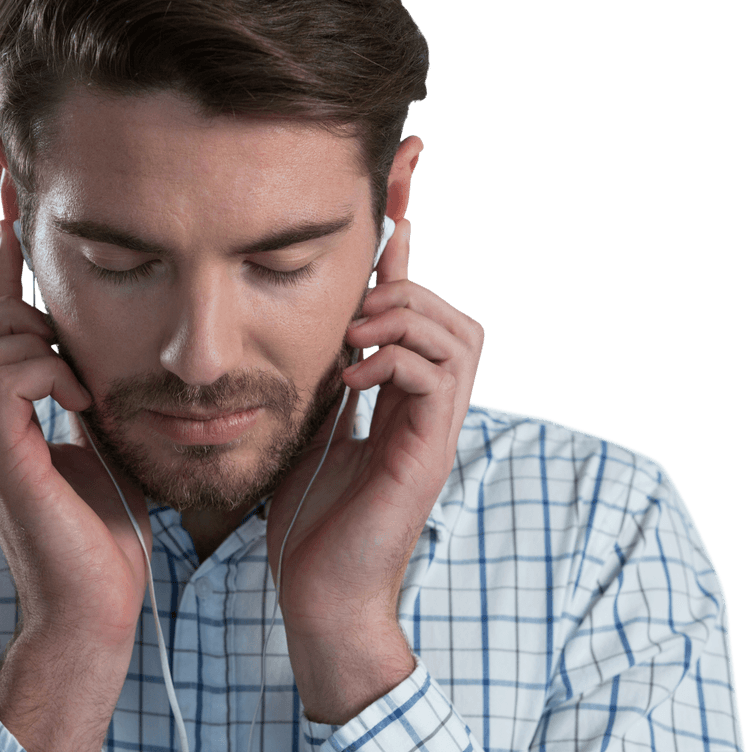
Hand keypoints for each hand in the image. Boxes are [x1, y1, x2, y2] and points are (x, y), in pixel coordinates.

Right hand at [0, 220, 151, 649]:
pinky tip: (81, 401)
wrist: (96, 606)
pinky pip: (2, 379)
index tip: (7, 188)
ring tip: (73, 375)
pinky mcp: (4, 465)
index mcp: (0, 417)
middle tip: (60, 333)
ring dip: (28, 343)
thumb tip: (99, 343)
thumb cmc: (103, 529)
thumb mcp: (100, 436)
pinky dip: (45, 373)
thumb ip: (86, 385)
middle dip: (4, 307)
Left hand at [265, 218, 482, 712]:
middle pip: (451, 314)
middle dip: (407, 286)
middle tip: (356, 307)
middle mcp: (425, 407)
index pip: (410, 306)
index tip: (406, 165)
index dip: (407, 234)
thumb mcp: (303, 428)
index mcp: (395, 396)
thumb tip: (304, 325)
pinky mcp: (429, 453)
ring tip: (354, 338)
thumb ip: (316, 377)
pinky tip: (354, 377)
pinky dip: (398, 360)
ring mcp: (434, 430)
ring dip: (404, 318)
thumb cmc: (307, 519)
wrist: (318, 594)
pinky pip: (438, 378)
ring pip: (456, 335)